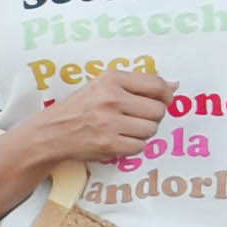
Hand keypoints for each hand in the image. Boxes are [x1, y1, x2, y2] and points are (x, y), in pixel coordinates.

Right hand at [34, 65, 173, 174]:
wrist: (52, 132)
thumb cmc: (81, 107)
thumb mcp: (104, 86)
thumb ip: (138, 84)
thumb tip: (175, 86)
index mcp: (111, 79)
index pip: (156, 84)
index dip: (166, 94)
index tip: (164, 100)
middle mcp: (111, 99)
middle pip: (158, 110)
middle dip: (153, 116)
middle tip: (139, 117)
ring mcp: (109, 123)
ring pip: (151, 129)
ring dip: (144, 132)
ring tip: (128, 128)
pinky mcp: (108, 144)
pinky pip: (140, 146)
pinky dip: (134, 145)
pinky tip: (121, 139)